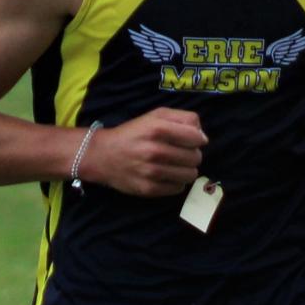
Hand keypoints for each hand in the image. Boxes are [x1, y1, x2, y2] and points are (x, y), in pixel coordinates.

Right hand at [81, 107, 207, 196]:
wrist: (102, 155)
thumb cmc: (133, 133)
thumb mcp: (155, 115)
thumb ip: (182, 118)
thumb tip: (202, 137)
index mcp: (157, 129)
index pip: (196, 137)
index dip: (197, 139)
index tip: (190, 140)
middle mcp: (154, 150)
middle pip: (195, 157)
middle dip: (192, 155)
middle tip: (180, 153)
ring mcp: (151, 172)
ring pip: (190, 175)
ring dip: (186, 170)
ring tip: (175, 165)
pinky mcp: (148, 189)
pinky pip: (178, 188)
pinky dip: (176, 182)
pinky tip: (166, 175)